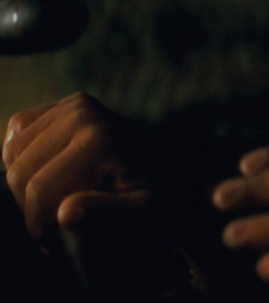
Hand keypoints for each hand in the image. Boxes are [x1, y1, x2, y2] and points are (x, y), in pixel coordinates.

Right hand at [2, 92, 149, 241]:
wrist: (171, 167)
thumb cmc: (157, 194)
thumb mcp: (139, 211)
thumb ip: (104, 213)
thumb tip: (67, 214)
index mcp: (99, 140)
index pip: (40, 190)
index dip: (40, 224)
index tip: (55, 245)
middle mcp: (82, 113)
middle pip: (20, 172)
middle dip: (31, 208)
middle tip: (54, 227)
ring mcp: (72, 105)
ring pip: (13, 154)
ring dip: (24, 186)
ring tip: (54, 204)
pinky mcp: (64, 104)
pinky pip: (18, 132)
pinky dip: (21, 158)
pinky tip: (46, 175)